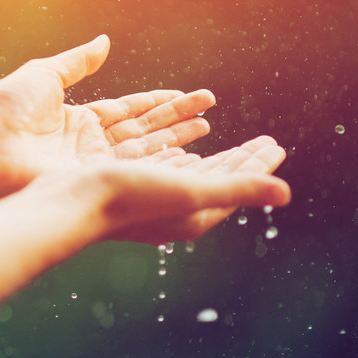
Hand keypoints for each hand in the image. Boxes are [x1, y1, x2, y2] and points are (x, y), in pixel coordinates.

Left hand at [0, 35, 213, 195]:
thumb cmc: (6, 109)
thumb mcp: (45, 74)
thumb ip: (77, 61)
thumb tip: (105, 42)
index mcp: (80, 118)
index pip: (129, 109)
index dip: (159, 102)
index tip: (187, 95)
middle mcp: (91, 143)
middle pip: (144, 129)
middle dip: (177, 120)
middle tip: (209, 112)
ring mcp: (93, 165)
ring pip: (145, 150)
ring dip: (177, 140)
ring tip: (207, 130)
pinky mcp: (92, 181)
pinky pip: (132, 169)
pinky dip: (160, 163)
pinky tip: (186, 157)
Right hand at [101, 135, 289, 244]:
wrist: (71, 202)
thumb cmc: (128, 197)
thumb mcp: (189, 190)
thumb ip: (237, 190)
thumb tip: (286, 194)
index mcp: (195, 214)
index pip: (238, 186)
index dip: (260, 165)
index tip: (277, 145)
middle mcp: (177, 211)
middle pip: (220, 182)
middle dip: (243, 162)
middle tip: (265, 143)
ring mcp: (154, 201)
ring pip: (194, 176)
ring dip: (215, 158)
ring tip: (228, 145)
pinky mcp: (134, 189)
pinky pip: (168, 172)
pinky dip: (183, 159)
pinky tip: (181, 152)